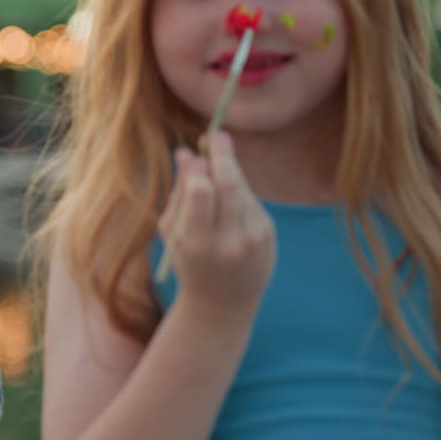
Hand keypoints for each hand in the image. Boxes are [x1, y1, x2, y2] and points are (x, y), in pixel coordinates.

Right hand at [157, 132, 274, 324]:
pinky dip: (238, 193)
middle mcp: (228, 241)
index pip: (201, 192)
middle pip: (229, 184)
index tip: (196, 149)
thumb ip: (180, 194)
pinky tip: (229, 202)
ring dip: (229, 173)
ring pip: (241, 189)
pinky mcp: (267, 236)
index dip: (199, 167)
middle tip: (217, 135)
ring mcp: (252, 239)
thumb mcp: (173, 233)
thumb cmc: (188, 263)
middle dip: (223, 155)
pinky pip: (250, 201)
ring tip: (217, 167)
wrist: (222, 304)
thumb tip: (186, 153)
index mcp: (196, 243)